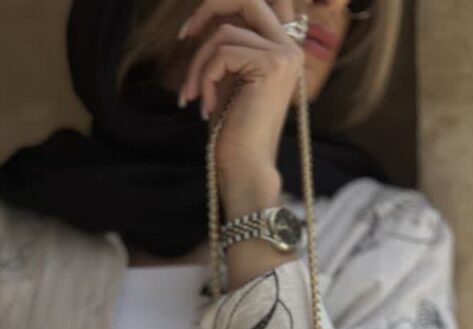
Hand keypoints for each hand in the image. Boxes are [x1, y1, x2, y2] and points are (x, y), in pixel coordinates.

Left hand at [178, 0, 302, 176]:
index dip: (221, 5)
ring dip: (199, 63)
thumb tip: (210, 15)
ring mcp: (284, 55)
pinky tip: (205, 105)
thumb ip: (226, 47)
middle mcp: (290, 48)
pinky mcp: (271, 65)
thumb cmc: (233, 132)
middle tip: (183, 35)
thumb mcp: (227, 79)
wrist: (245, 168)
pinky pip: (223, 53)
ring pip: (226, 32)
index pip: (254, 5)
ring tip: (193, 94)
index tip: (191, 31)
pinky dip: (205, 77)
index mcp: (283, 50)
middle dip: (208, 9)